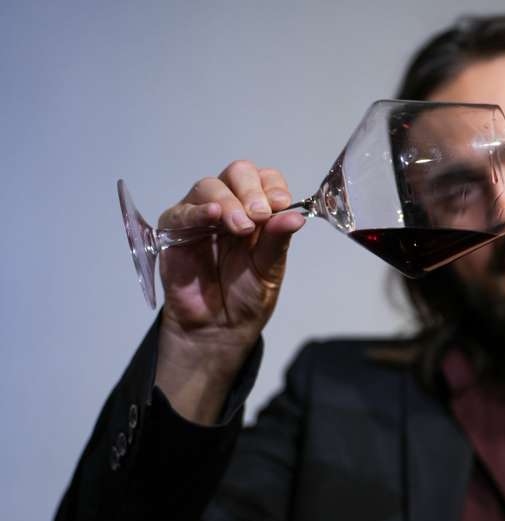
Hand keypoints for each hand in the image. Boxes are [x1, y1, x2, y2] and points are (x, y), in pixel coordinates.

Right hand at [154, 161, 304, 420]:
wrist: (219, 329)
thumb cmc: (246, 297)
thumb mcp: (269, 268)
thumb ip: (278, 240)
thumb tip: (296, 216)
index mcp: (256, 211)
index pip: (264, 179)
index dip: (272, 185)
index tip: (281, 204)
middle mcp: (229, 207)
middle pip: (237, 173)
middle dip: (251, 190)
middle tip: (260, 215)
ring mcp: (200, 217)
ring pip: (209, 187)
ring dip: (229, 201)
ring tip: (242, 227)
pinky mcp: (174, 232)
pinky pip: (181, 212)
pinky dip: (198, 211)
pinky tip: (213, 216)